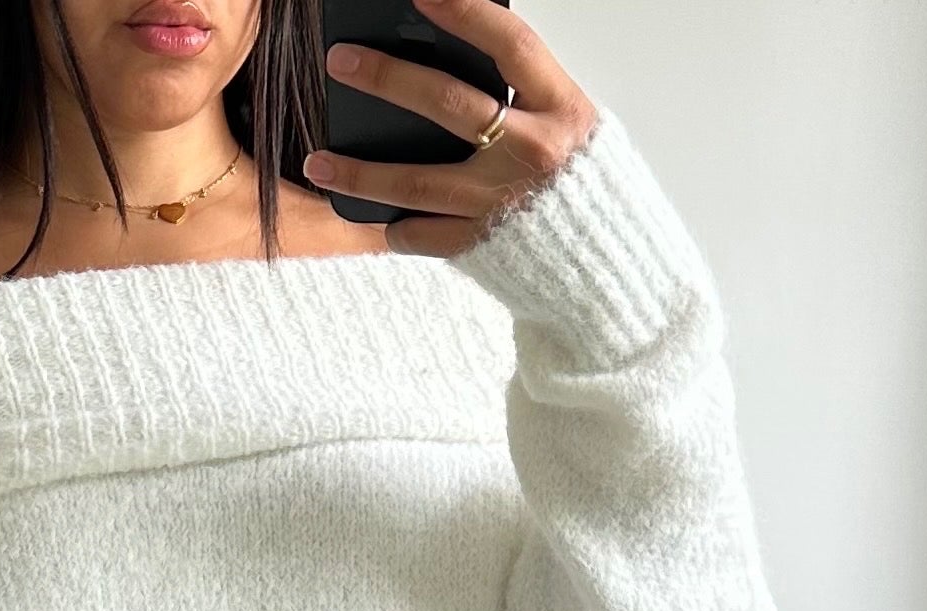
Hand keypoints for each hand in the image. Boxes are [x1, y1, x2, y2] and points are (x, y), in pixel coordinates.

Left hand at [307, 0, 597, 256]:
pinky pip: (423, 235)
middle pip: (448, 105)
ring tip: (318, 162)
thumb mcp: (568, 124)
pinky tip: (372, 215)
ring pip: (417, 182)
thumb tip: (458, 56)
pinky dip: (396, 226)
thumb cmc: (582, 187)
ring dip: (361, 173)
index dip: (464, 12)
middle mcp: (532, 153)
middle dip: (388, 78)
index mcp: (561, 109)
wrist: (608, 268)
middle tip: (341, 62)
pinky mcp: (483, 247)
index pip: (508, 44)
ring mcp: (503, 204)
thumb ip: (524, 95)